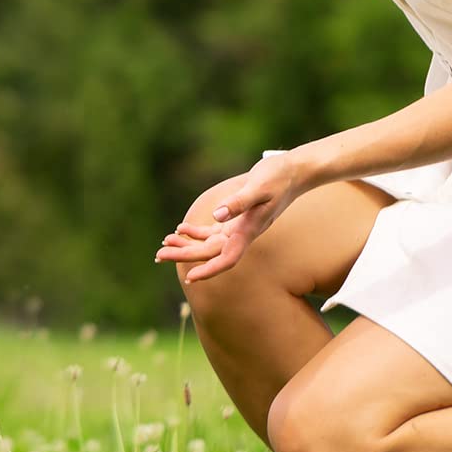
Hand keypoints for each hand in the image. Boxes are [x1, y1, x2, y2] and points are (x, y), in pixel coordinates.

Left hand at [154, 153, 305, 282]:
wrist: (292, 173)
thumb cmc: (277, 179)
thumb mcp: (258, 188)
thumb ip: (238, 203)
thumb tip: (216, 216)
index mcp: (248, 231)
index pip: (227, 259)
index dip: (209, 270)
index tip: (190, 278)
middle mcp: (242, 234)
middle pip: (210, 253)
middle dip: (185, 255)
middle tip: (158, 256)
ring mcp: (239, 228)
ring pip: (209, 244)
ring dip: (187, 245)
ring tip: (164, 245)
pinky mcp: (237, 219)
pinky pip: (213, 232)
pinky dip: (197, 233)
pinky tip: (181, 230)